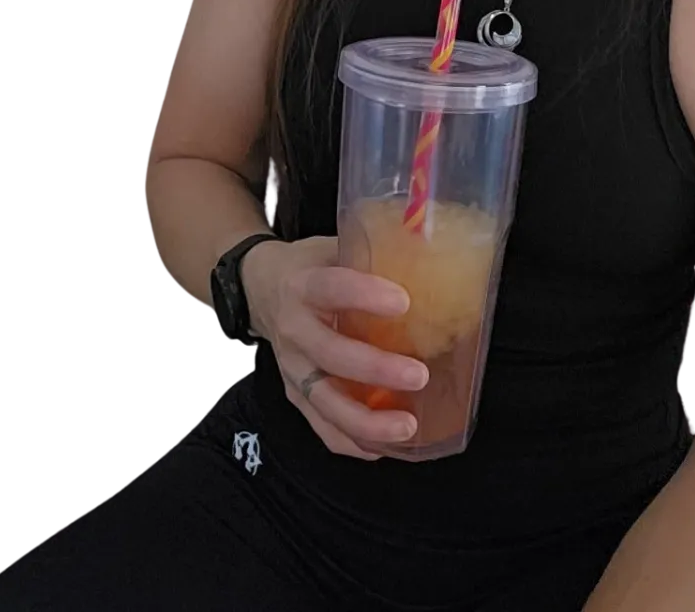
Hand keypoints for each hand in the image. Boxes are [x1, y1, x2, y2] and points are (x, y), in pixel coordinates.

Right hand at [242, 234, 428, 460]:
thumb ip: (372, 255)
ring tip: (408, 427)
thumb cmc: (312, 267)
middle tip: (419, 376)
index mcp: (303, 285)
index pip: (331, 288)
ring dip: (367, 420)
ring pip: (324, 402)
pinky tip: (385, 446)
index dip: (365, 295)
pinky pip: (322, 427)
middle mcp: (294, 329)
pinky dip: (353, 441)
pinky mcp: (295, 395)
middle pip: (331, 354)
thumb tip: (432, 257)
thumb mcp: (333, 248)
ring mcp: (292, 368)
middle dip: (376, 370)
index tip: (403, 302)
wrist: (261, 289)